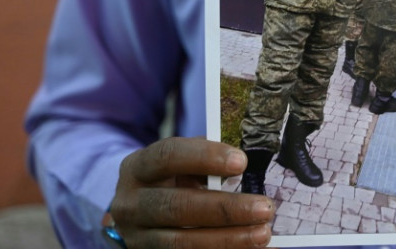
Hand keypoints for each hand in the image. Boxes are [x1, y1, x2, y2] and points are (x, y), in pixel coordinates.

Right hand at [110, 137, 273, 248]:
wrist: (138, 216)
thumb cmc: (170, 181)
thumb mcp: (178, 165)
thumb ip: (202, 162)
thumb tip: (241, 166)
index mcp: (138, 167)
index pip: (168, 156)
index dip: (205, 156)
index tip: (242, 162)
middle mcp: (131, 203)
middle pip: (177, 206)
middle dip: (225, 209)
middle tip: (264, 208)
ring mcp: (137, 237)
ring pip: (181, 242)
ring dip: (227, 240)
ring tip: (262, 234)